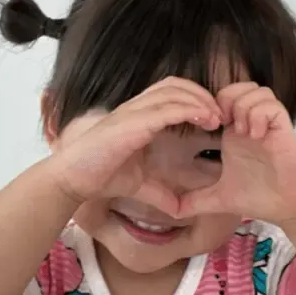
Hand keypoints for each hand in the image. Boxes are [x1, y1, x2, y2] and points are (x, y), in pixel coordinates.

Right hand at [50, 77, 221, 216]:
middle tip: (221, 114)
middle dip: (202, 94)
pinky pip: (166, 108)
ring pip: (173, 91)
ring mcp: (134, 113)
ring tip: (216, 117)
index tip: (214, 119)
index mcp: (139, 117)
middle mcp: (137, 109)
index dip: (195, 99)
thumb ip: (160, 193)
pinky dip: (189, 109)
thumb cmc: (101, 176)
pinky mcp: (132, 123)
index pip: (172, 93)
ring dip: (200, 100)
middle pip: (176, 85)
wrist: (74, 180)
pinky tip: (204, 119)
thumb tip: (178, 209)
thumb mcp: (139, 186)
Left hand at [175, 83, 295, 226]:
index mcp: (234, 133)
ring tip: (240, 132)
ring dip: (242, 107)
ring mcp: (268, 125)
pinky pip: (271, 106)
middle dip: (224, 100)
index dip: (207, 107)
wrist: (290, 208)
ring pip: (255, 90)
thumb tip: (172, 211)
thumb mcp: (219, 198)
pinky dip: (259, 115)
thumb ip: (196, 201)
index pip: (220, 100)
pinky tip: (253, 135)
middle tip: (220, 125)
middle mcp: (251, 123)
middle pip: (237, 87)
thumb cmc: (259, 198)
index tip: (201, 129)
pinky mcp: (284, 130)